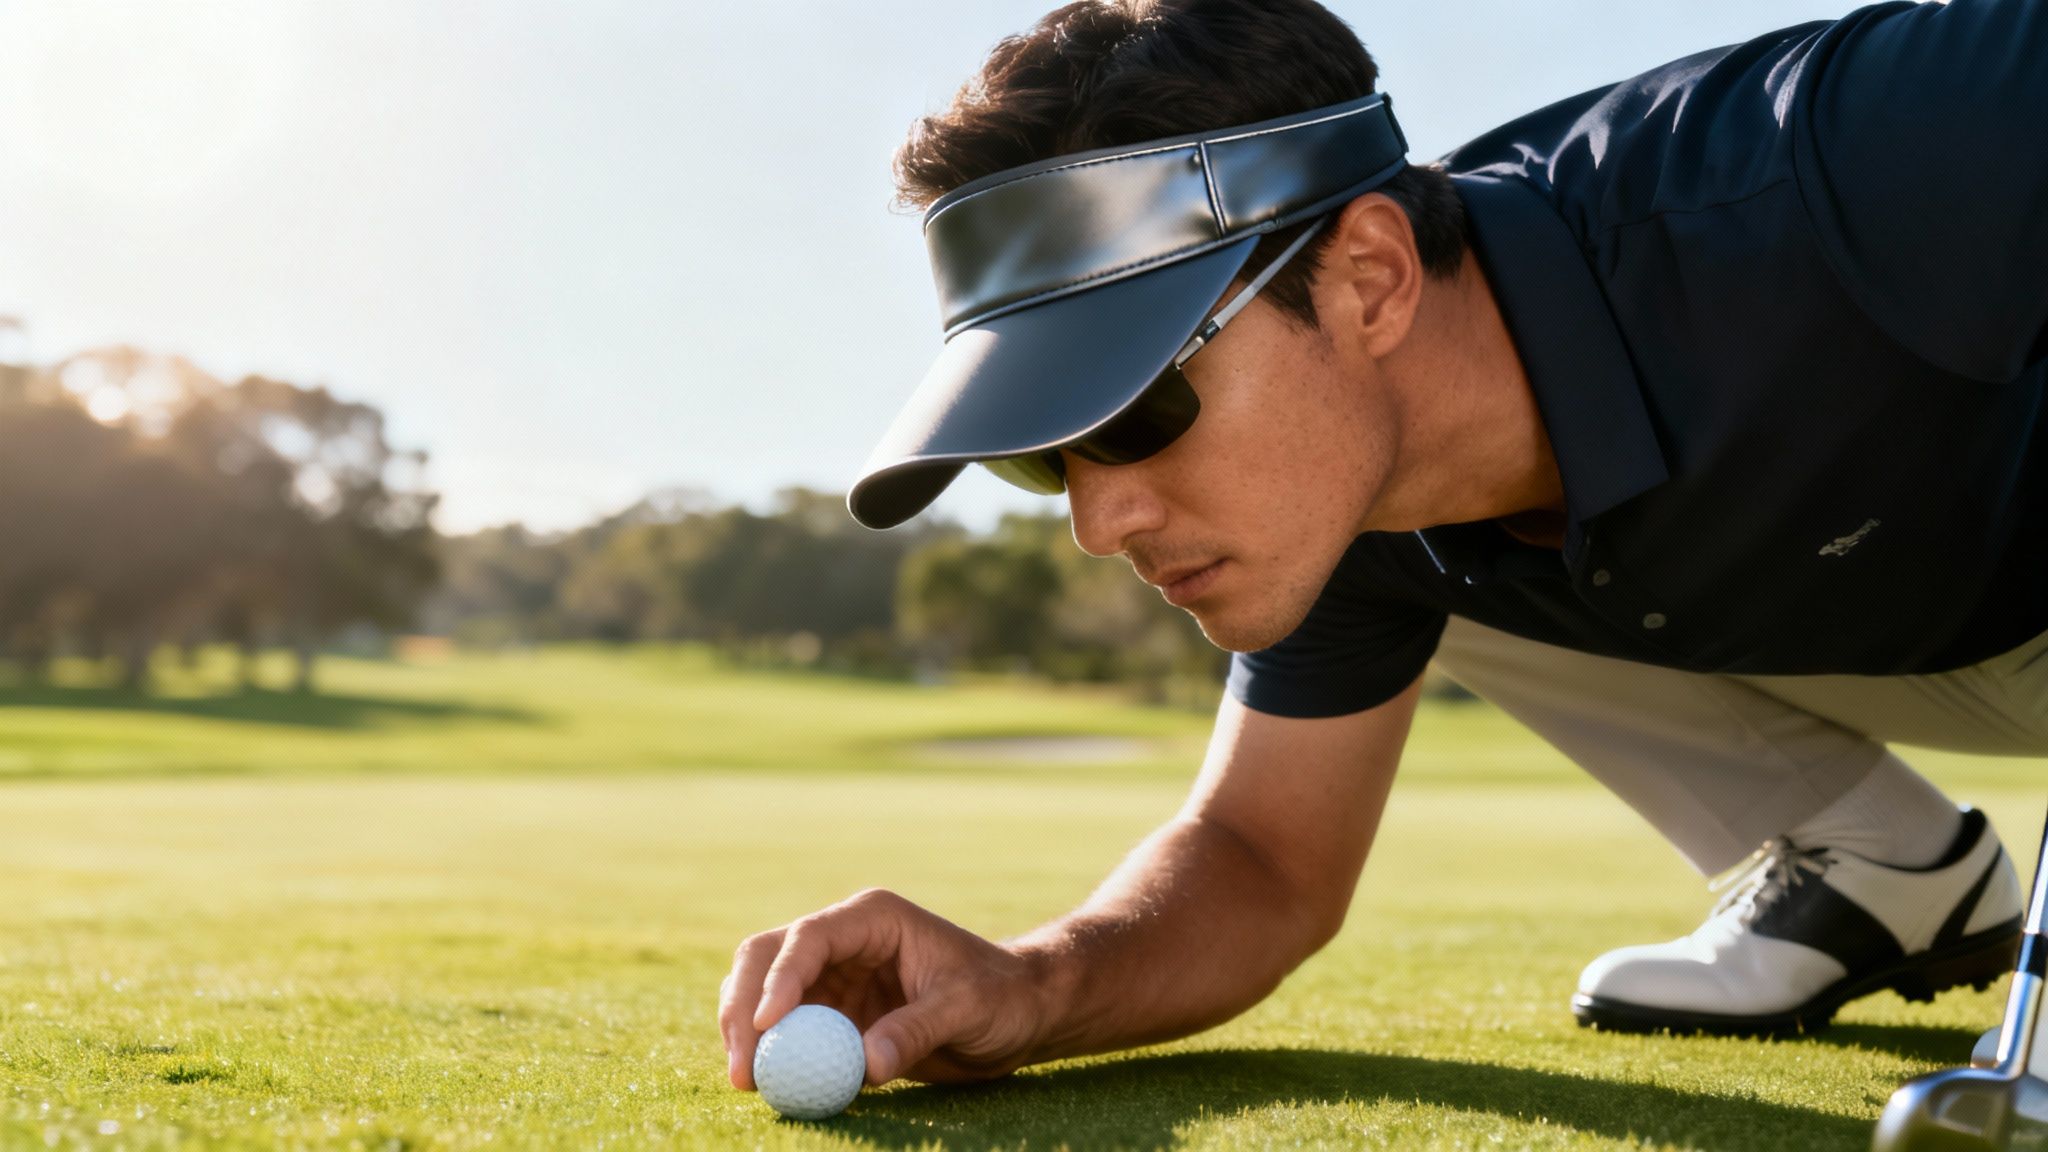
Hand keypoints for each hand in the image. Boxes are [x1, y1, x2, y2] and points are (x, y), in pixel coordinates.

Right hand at [719, 888, 1047, 1088]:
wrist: (1018, 1013)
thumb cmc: (1002, 997)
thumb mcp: (967, 1009)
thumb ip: (916, 1030)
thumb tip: (864, 1064)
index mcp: (873, 919)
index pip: (809, 938)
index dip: (780, 978)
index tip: (765, 1025)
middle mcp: (843, 940)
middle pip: (766, 958)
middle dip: (744, 1009)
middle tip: (743, 1068)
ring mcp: (833, 977)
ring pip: (762, 994)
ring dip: (747, 1035)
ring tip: (749, 1083)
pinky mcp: (833, 1014)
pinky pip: (788, 1032)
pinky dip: (772, 1056)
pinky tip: (771, 1088)